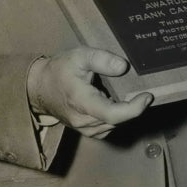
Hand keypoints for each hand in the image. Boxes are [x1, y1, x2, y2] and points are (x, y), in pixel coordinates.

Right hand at [27, 47, 152, 138]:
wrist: (39, 87)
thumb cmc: (60, 70)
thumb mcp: (80, 55)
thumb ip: (102, 59)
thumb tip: (123, 67)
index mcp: (82, 102)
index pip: (112, 114)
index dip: (134, 109)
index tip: (147, 96)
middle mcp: (83, 120)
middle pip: (117, 121)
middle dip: (133, 108)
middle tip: (143, 91)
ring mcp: (83, 128)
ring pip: (113, 126)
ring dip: (125, 113)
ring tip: (130, 96)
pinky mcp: (85, 130)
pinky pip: (106, 129)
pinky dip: (116, 119)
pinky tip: (117, 104)